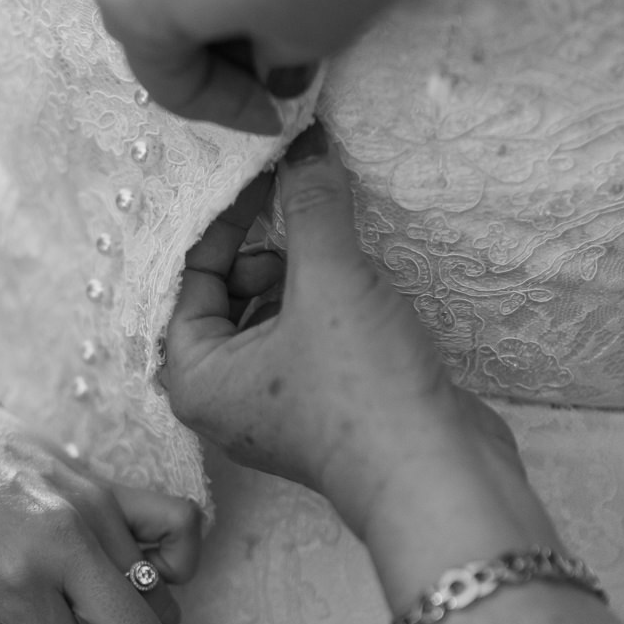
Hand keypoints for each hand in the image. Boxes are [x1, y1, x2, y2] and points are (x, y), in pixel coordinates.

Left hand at [162, 123, 540, 551]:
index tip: (266, 175)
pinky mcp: (326, 406)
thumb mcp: (328, 280)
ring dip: (302, 274)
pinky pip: (309, 335)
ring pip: (273, 314)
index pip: (189, 276)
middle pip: (227, 294)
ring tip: (339, 255)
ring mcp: (275, 405)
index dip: (226, 219)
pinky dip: (328, 303)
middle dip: (265, 249)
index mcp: (195, 375)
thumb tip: (306, 149)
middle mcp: (224, 396)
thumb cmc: (362, 390)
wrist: (435, 474)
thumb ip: (311, 207)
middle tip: (306, 221)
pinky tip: (362, 287)